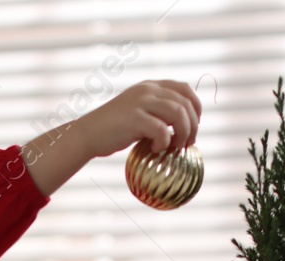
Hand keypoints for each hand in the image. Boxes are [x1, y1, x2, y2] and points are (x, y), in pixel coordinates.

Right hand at [23, 79, 201, 196]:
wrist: (88, 134)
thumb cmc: (115, 130)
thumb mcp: (139, 113)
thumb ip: (158, 112)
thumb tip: (186, 126)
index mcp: (151, 86)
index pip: (185, 89)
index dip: (196, 108)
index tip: (194, 126)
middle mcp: (148, 89)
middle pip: (185, 103)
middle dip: (193, 126)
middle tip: (186, 144)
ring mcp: (141, 102)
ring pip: (178, 114)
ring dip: (183, 134)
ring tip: (174, 147)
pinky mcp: (134, 118)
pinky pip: (162, 130)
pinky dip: (164, 143)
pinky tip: (155, 149)